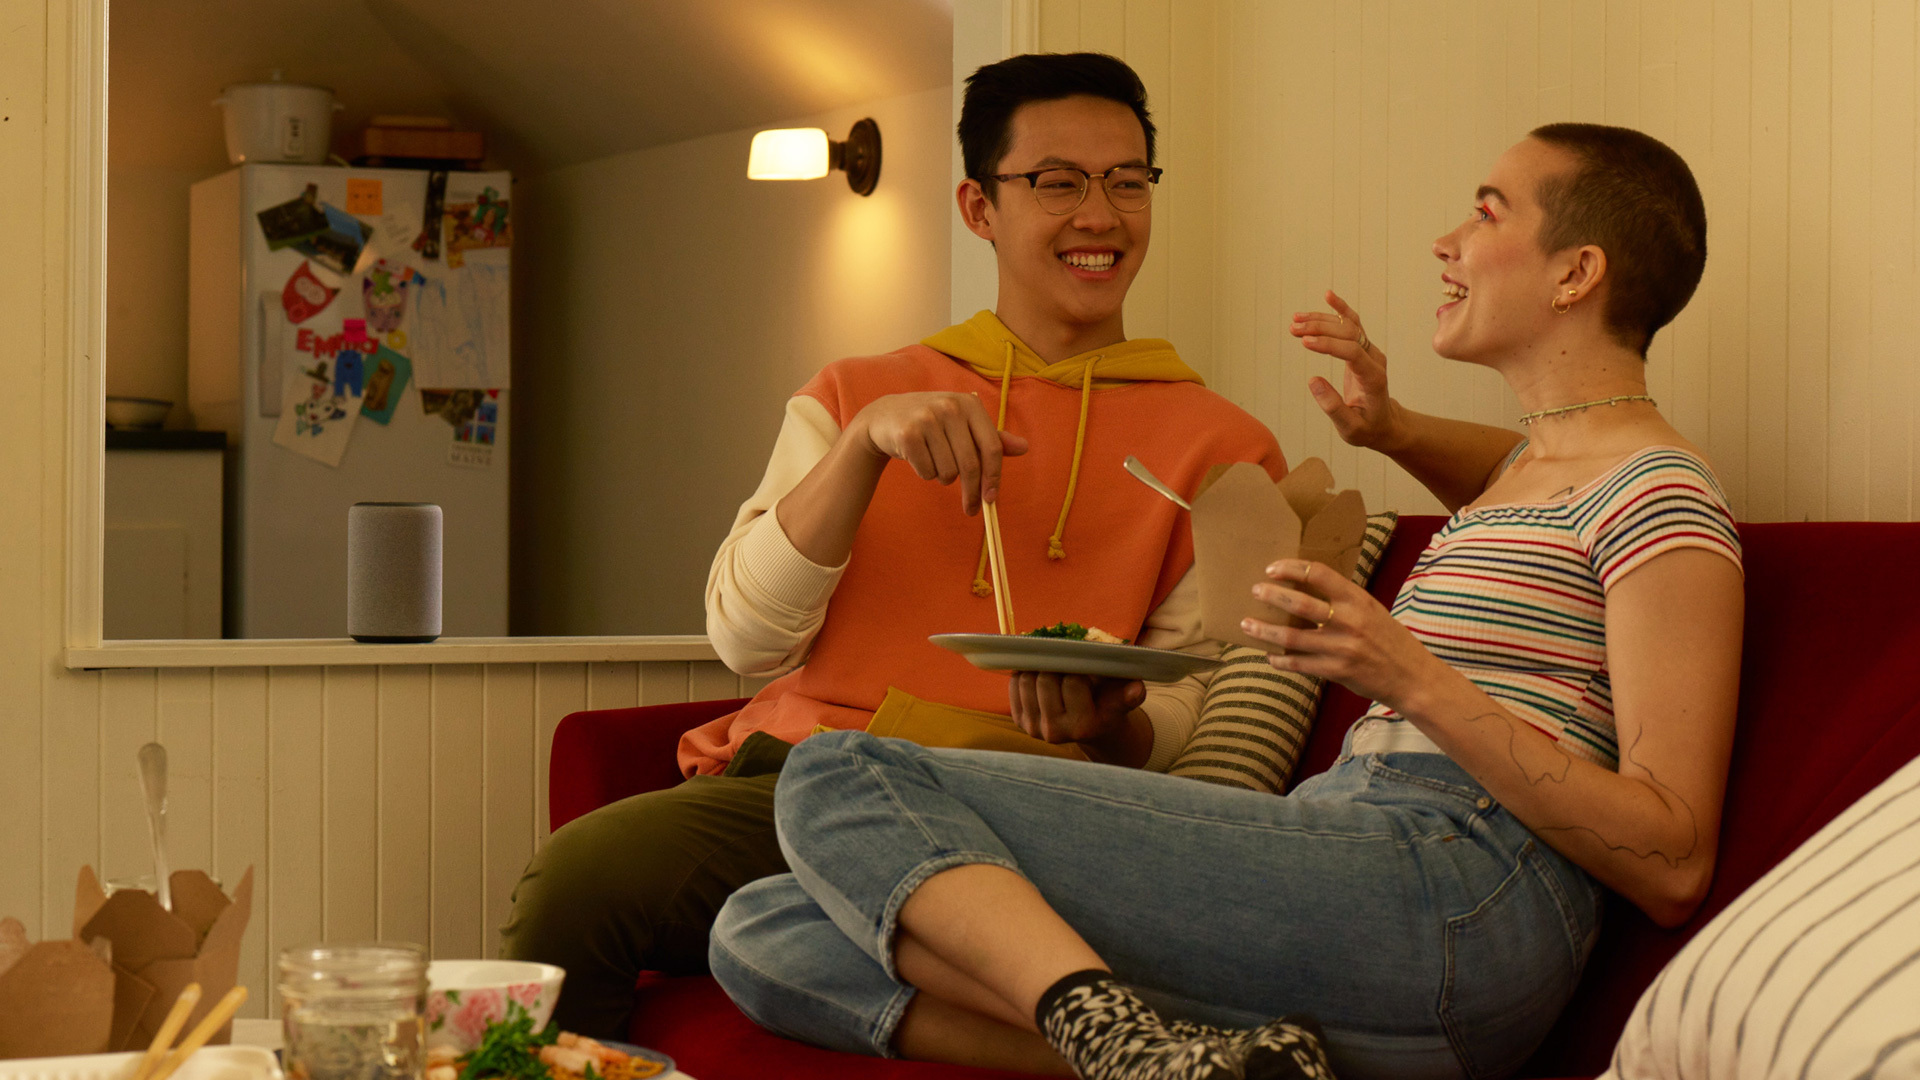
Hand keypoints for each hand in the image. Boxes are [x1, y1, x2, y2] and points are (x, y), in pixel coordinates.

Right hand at [848, 392, 1029, 515]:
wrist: (885, 416)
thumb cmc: (932, 424)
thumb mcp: (963, 425)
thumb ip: (991, 437)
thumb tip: (1024, 448)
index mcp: (970, 404)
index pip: (992, 448)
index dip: (994, 477)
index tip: (992, 499)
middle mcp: (950, 407)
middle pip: (971, 465)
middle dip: (972, 493)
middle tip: (971, 509)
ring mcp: (927, 418)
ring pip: (948, 472)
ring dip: (944, 478)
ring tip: (935, 462)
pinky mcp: (907, 434)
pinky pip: (927, 472)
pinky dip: (926, 474)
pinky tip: (918, 458)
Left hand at [1008, 671, 1144, 744]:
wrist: (1092, 728)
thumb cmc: (1108, 704)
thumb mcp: (1123, 698)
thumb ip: (1130, 694)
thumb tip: (1136, 689)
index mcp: (1083, 726)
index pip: (1072, 682)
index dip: (1077, 665)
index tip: (1081, 661)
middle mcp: (1056, 732)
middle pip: (1045, 679)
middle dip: (1056, 664)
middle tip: (1065, 660)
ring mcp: (1035, 729)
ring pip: (1026, 680)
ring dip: (1038, 667)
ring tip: (1054, 667)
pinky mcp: (1020, 722)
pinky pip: (1014, 686)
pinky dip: (1024, 673)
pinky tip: (1039, 674)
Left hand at [1241, 559, 1450, 711]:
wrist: (1411, 676)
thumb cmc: (1389, 640)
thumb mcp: (1371, 611)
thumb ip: (1343, 600)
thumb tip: (1305, 588)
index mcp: (1358, 599)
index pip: (1320, 574)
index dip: (1292, 568)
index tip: (1272, 568)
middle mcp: (1349, 621)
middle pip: (1300, 603)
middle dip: (1272, 595)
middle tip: (1255, 591)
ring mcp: (1341, 647)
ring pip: (1292, 636)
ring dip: (1265, 630)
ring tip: (1247, 624)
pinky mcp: (1336, 670)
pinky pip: (1299, 664)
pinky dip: (1280, 659)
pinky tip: (1269, 656)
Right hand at [1291, 290, 1400, 450]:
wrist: (1384, 423)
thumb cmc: (1367, 428)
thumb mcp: (1350, 428)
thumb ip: (1333, 407)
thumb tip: (1313, 381)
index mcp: (1373, 378)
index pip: (1352, 352)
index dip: (1329, 345)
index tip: (1305, 343)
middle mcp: (1374, 359)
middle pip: (1349, 334)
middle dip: (1320, 329)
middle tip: (1293, 329)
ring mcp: (1370, 351)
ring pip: (1348, 325)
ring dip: (1322, 320)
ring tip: (1295, 320)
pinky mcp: (1362, 348)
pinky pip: (1352, 324)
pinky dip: (1339, 310)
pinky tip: (1327, 296)